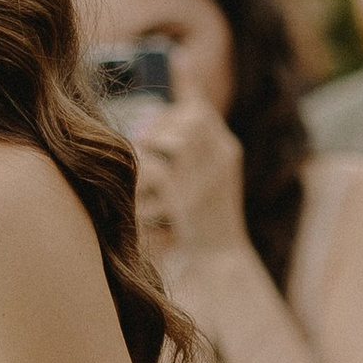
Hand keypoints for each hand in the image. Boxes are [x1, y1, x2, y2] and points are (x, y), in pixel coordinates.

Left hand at [121, 98, 249, 265]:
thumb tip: (169, 119)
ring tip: (138, 156)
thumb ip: (193, 148)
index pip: (201, 111)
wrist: (221, 257)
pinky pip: (159, 172)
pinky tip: (134, 184)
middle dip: (161, 123)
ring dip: (151, 145)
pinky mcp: (189, 201)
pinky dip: (142, 174)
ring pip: (177, 142)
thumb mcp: (208, 176)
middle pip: (193, 119)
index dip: (176, 106)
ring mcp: (209, 180)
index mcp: (227, 151)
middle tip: (140, 138)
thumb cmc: (207, 217)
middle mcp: (222, 160)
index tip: (157, 116)